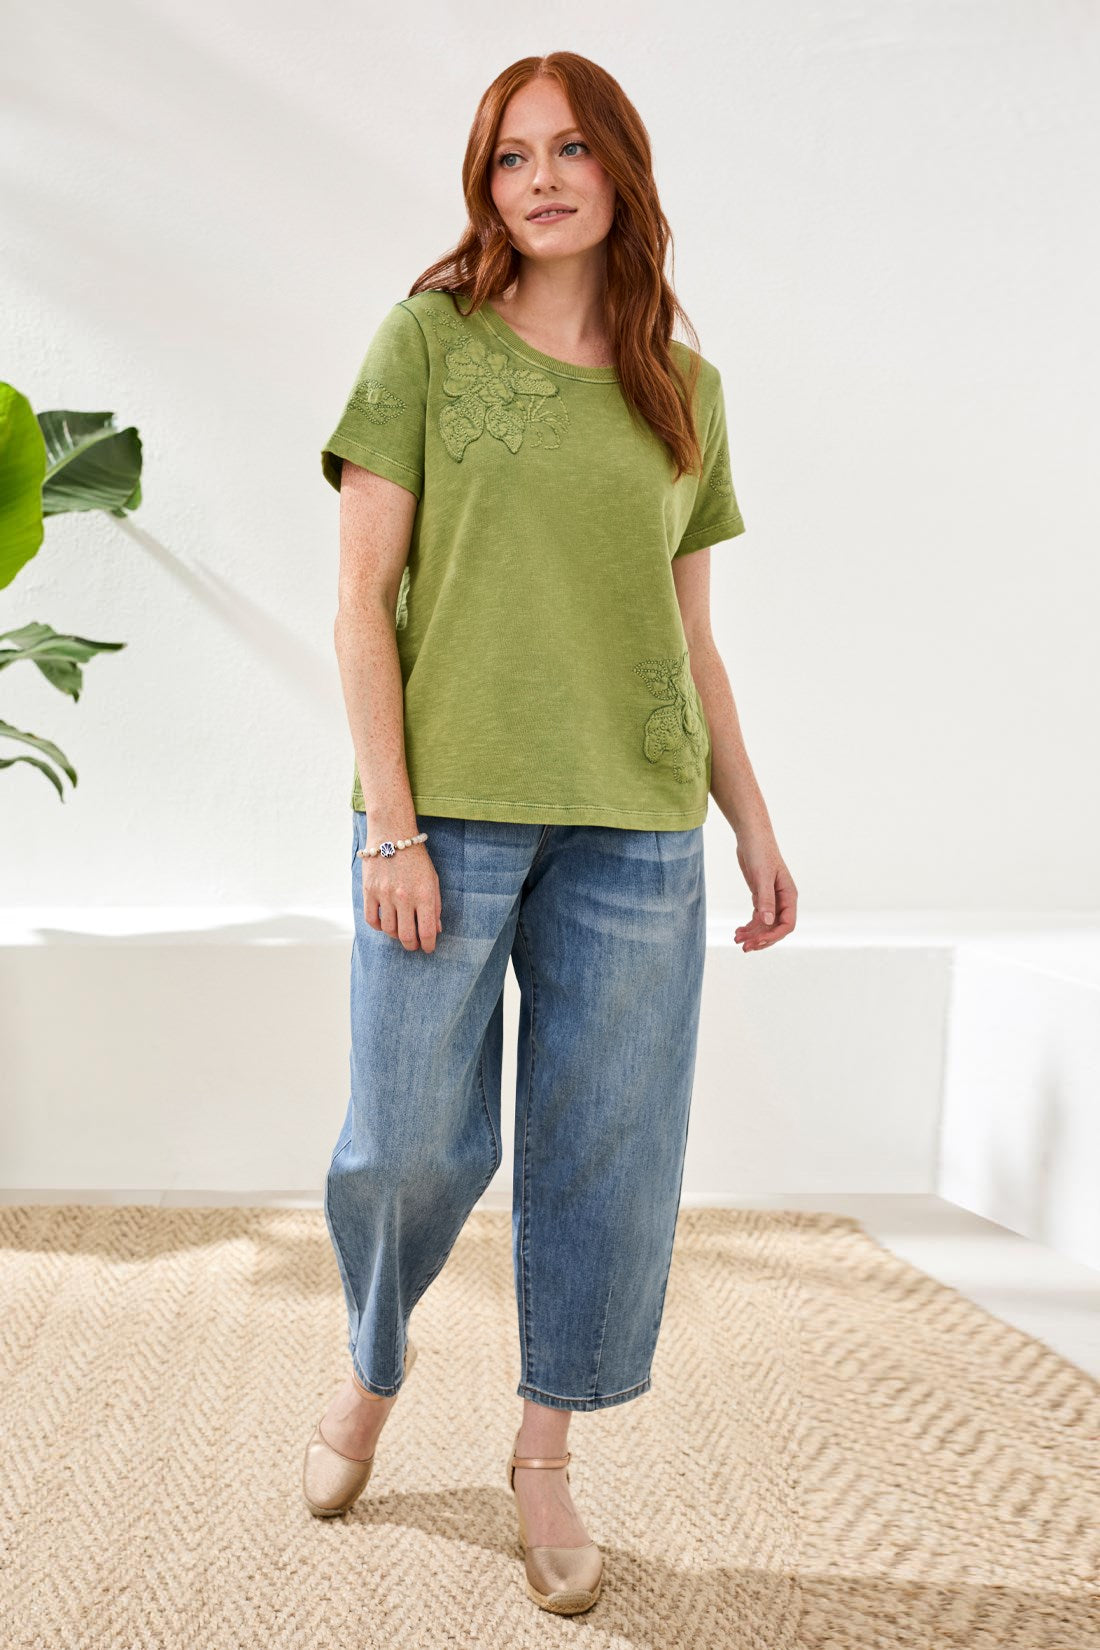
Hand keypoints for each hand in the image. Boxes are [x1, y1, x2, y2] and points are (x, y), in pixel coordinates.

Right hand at [360, 844, 442, 952]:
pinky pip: (371, 919)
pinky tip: (385, 923)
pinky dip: (378, 926)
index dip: (429, 945)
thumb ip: (435, 905)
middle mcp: (404, 897)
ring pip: (389, 930)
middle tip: (414, 945)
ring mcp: (384, 895)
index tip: (428, 948)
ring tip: (401, 932)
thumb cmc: (416, 858)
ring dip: (396, 936)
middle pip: (407, 936)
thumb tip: (436, 929)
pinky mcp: (369, 891)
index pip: (427, 931)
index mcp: (424, 894)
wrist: (392, 835)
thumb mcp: (432, 879)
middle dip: (412, 945)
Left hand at [734, 831, 796, 951]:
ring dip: (753, 934)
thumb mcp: (762, 877)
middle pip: (776, 928)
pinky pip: (758, 917)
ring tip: (737, 940)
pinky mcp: (761, 896)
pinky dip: (749, 926)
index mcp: (789, 896)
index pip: (787, 924)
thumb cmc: (760, 852)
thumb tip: (768, 922)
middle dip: (761, 939)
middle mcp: (782, 900)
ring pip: (765, 924)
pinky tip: (738, 931)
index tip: (757, 942)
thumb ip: (765, 900)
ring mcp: (772, 899)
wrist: (751, 837)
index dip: (773, 936)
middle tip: (744, 947)